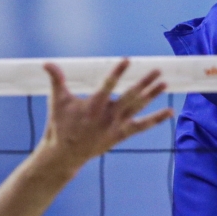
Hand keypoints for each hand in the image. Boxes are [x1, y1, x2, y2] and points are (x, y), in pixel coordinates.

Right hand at [36, 60, 171, 173]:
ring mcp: (115, 126)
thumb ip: (56, 79)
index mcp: (93, 105)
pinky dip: (156, 119)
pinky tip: (170, 112)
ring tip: (165, 84)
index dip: (117, 72)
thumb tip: (46, 62)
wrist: (64, 155)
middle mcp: (107, 116)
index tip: (127, 60)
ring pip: (138, 109)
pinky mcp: (121, 135)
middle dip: (144, 83)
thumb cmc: (60, 125)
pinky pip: (142, 126)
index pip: (107, 85)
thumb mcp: (57, 101)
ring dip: (152, 96)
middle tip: (157, 70)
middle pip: (130, 96)